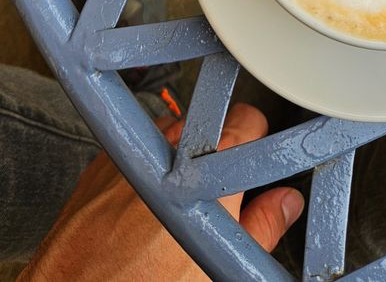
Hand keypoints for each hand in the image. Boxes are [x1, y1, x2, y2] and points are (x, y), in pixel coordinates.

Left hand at [16, 103, 303, 280]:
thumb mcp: (218, 266)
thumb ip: (262, 227)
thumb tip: (285, 203)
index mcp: (208, 166)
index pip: (249, 118)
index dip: (257, 142)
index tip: (255, 164)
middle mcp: (169, 145)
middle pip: (208, 123)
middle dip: (218, 153)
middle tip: (218, 193)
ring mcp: (132, 150)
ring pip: (171, 133)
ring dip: (181, 155)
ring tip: (180, 201)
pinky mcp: (100, 162)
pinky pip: (136, 149)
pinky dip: (146, 166)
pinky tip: (145, 205)